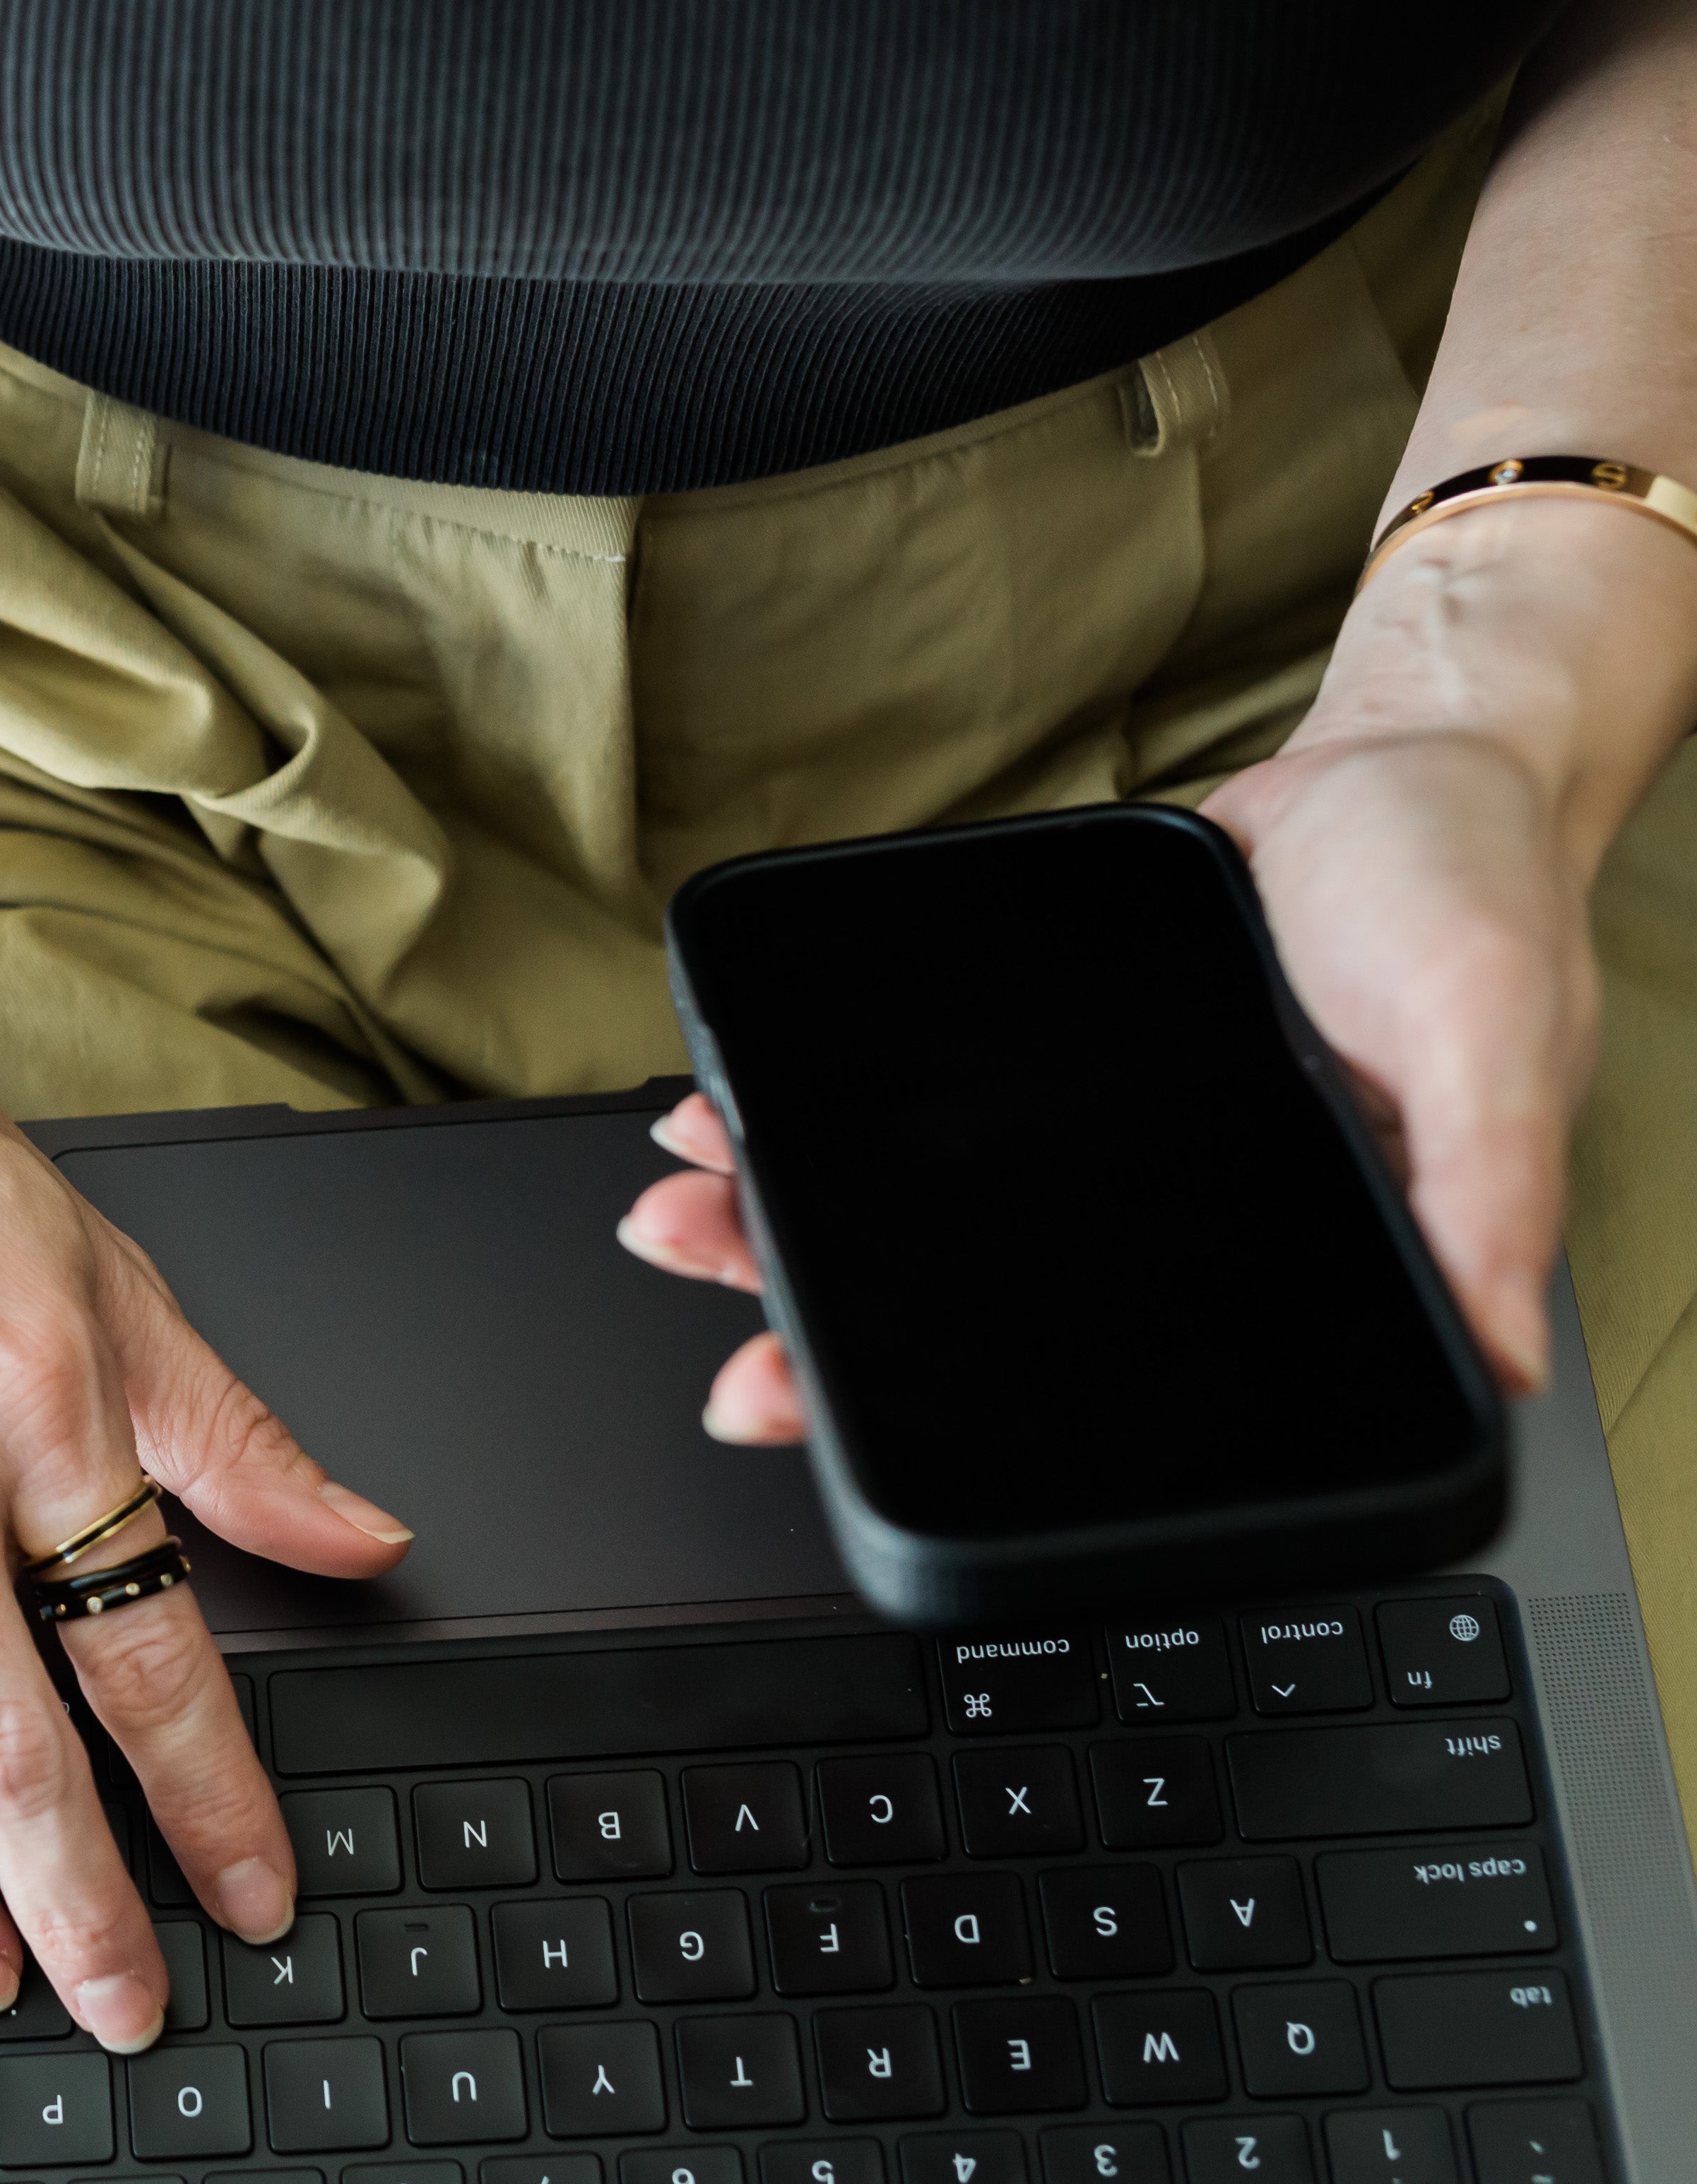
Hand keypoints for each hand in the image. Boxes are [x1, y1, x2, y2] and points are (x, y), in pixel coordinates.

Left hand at [616, 504, 1696, 1432]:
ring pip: (911, 1220)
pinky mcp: (1039, 1055)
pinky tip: (729, 1112)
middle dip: (831, 1339)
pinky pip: (908, 1104)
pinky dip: (807, 1114)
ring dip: (787, 1230)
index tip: (840, 1430)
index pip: (1109, 1386)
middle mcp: (1169, 1219)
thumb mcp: (1495, 1046)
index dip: (971, 1425)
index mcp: (1278, 1258)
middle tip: (734, 1363)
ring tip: (688, 1222)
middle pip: (971, 1315)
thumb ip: (1487, 1200)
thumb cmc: (1476, 893)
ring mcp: (1091, 1141)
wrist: (1412, 753)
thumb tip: (1497, 1364)